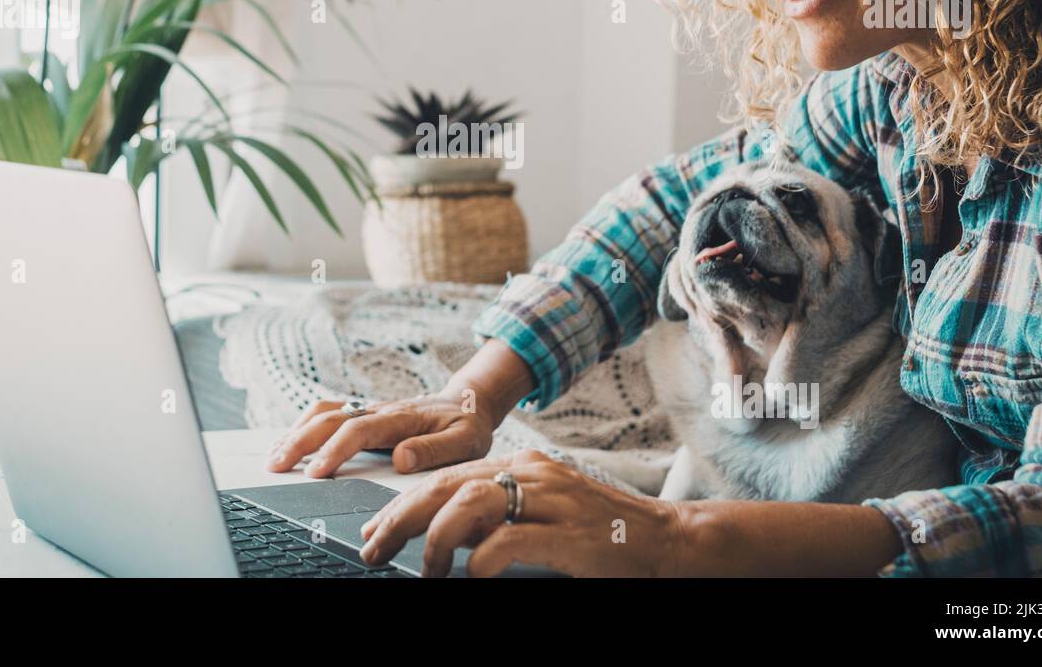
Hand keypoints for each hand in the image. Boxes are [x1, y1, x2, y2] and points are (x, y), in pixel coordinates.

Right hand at [265, 390, 495, 476]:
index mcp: (402, 418)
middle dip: (300, 442)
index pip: (359, 431)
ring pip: (324, 413)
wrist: (470, 401)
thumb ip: (435, 450)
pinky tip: (291, 441)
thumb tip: (401, 458)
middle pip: (330, 419)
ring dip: (296, 432)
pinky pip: (329, 412)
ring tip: (274, 455)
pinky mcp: (366, 413)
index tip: (316, 471)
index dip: (335, 450)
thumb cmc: (468, 425)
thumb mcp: (466, 441)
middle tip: (276, 465)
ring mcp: (370, 409)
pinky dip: (305, 424)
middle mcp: (380, 410)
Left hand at [357, 449, 688, 576]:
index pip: (449, 476)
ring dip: (436, 539)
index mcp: (524, 465)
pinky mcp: (570, 534)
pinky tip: (469, 576)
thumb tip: (448, 537)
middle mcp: (533, 473)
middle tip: (372, 547)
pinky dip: (481, 559)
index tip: (374, 529)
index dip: (405, 502)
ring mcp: (552, 500)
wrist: (669, 541)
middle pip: (449, 484)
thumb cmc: (603, 534)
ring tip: (421, 569)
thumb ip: (500, 517)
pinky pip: (510, 540)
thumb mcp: (544, 515)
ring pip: (471, 503)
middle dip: (402, 517)